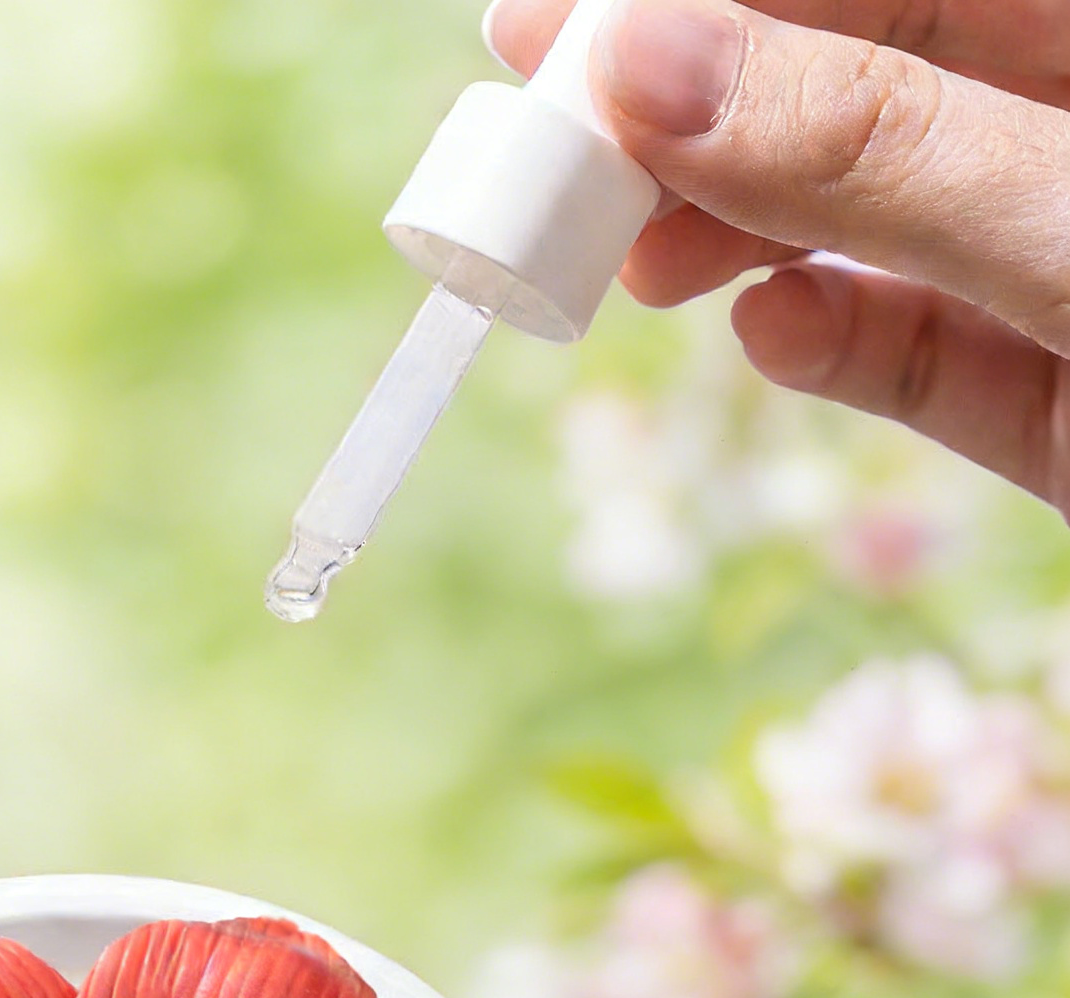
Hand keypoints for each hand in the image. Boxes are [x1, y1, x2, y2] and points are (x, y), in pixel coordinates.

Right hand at [486, 0, 1069, 514]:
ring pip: (874, 217)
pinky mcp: (1058, 390)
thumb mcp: (1063, 224)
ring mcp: (1058, 263)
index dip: (701, 1)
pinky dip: (836, 345)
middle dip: (698, 123)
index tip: (548, 36)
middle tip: (557, 170)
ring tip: (640, 268)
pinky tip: (770, 337)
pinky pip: (926, 349)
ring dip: (741, 237)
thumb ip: (873, 149)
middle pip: (857, 86)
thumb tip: (645, 63)